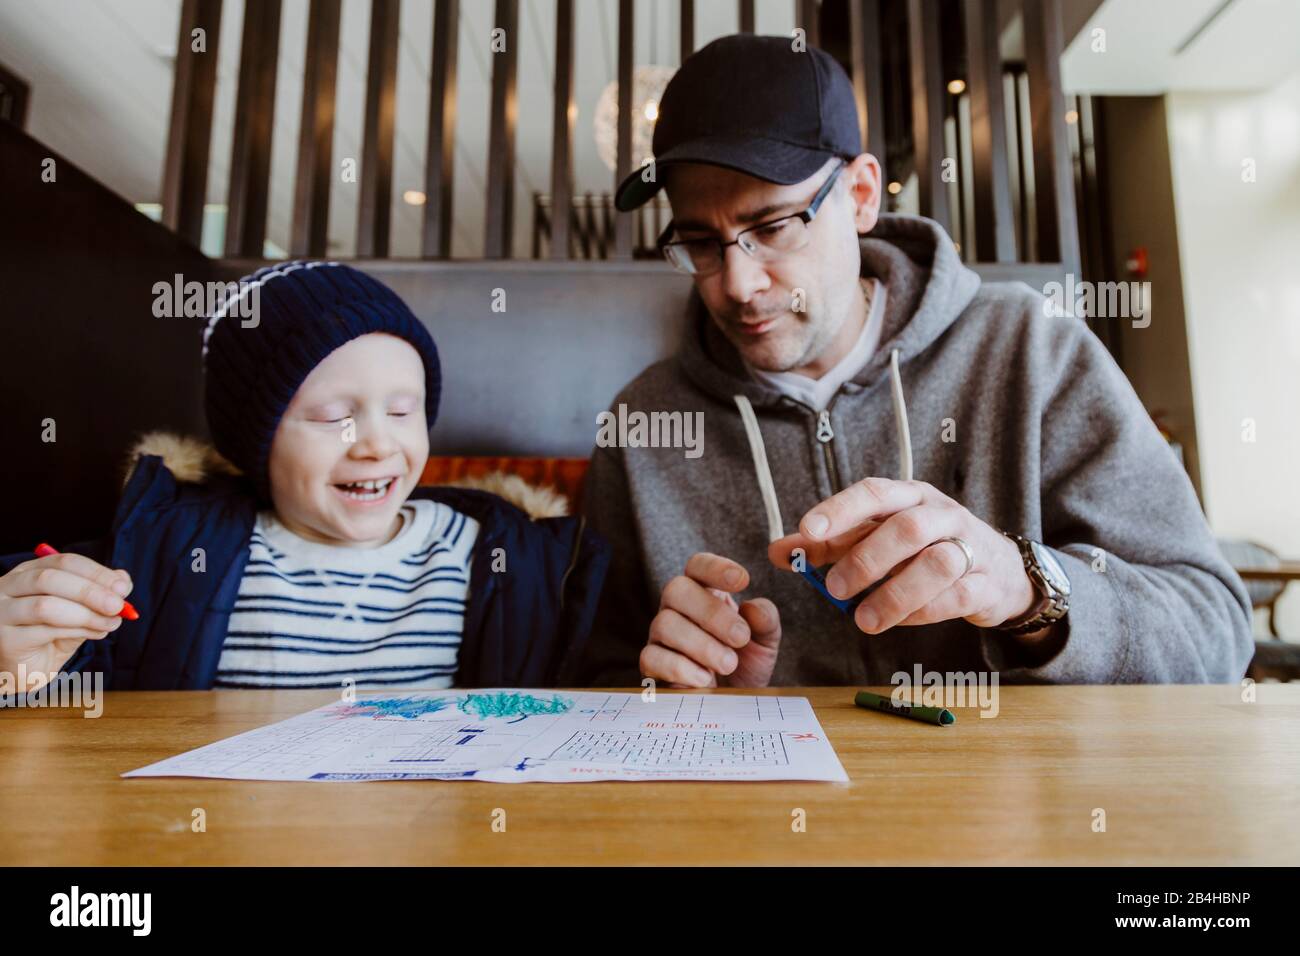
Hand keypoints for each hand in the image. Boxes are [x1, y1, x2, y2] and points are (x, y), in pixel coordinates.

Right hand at [0, 552, 131, 693]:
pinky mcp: (4, 638)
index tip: (123, 587)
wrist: (25, 671)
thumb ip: (97, 596)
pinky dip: (78, 630)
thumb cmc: (51, 636)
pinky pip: (44, 631)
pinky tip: (96, 633)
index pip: (63, 562)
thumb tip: (123, 580)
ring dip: (86, 614)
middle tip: (118, 605)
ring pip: (46, 606)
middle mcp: (8, 587)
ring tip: (111, 623)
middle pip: (50, 579)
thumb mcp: (79, 612)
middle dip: (90, 591)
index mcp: (29, 572)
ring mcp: (1, 612)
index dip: (96, 572)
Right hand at [641, 552, 781, 687]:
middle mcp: (678, 607)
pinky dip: (681, 668)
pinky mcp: (652, 664)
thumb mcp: (766, 641)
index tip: (742, 580)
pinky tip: (706, 679)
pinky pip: (652, 657)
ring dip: (702, 645)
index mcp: (705, 592)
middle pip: (676, 589)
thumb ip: (766, 620)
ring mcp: (661, 634)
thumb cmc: (746, 663)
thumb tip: (752, 608)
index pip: (698, 566)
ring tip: (729, 664)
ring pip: (665, 624)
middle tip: (741, 638)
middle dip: (712, 613)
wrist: (734, 703)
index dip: (715, 568)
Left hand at [768, 477, 1037, 635]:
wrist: (997, 569)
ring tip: (862, 620)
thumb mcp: (876, 538)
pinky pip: (957, 597)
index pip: (873, 492)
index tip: (807, 531)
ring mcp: (969, 547)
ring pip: (936, 564)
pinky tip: (899, 621)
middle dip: (865, 559)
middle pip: (906, 528)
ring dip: (894, 594)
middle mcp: (941, 514)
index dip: (840, 510)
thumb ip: (827, 545)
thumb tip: (777, 552)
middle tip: (832, 589)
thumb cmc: (923, 549)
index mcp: (909, 496)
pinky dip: (923, 612)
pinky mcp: (986, 583)